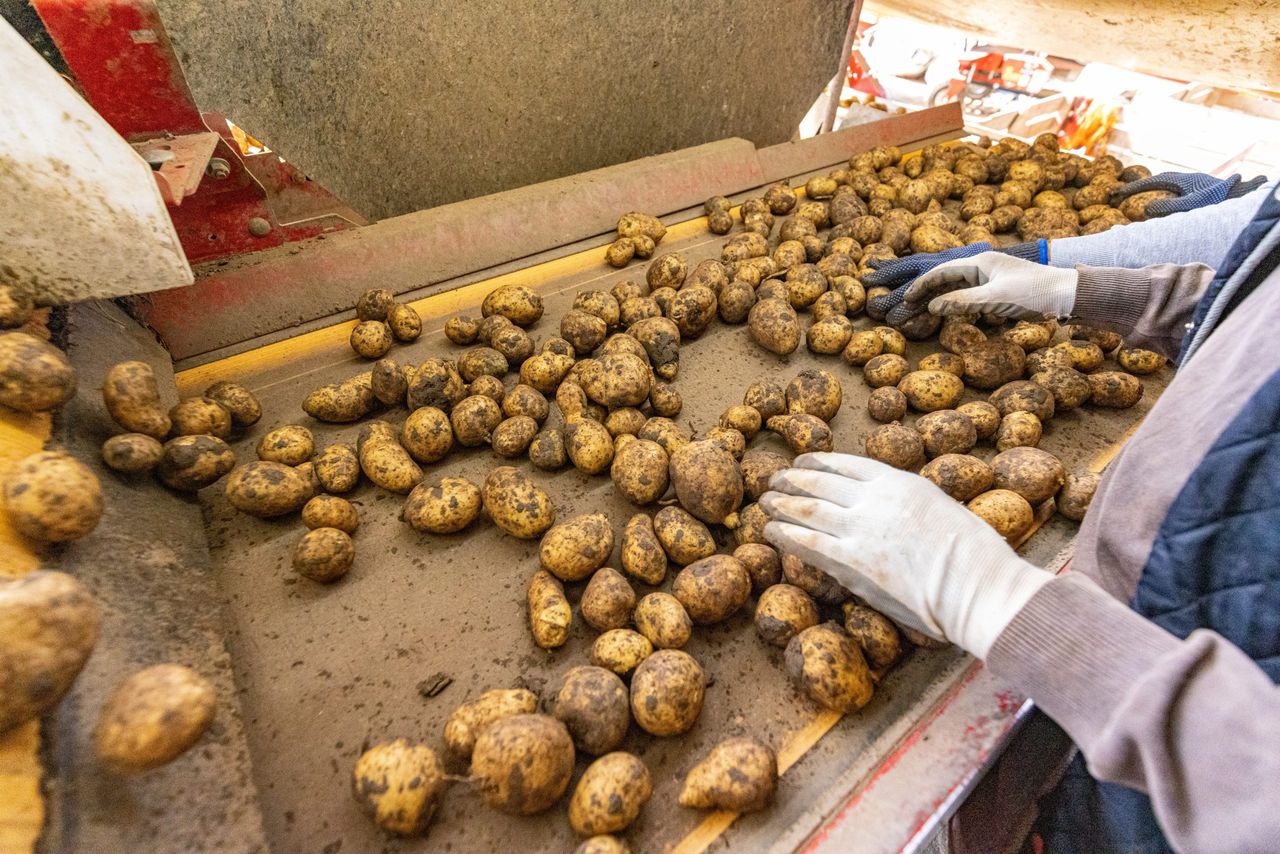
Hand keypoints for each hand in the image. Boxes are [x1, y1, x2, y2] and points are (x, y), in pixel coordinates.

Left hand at [761, 453, 1047, 657]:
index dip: (819, 463)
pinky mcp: (851, 562)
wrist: (976, 584)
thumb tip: (893, 509)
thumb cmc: (973, 554)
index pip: (847, 464)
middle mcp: (874, 498)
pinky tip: (770, 531)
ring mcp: (860, 529)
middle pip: (820, 482)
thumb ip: (909, 504)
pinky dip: (784, 533)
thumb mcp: (940, 508)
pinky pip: (807, 542)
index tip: (804, 463)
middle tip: (775, 480)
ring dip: (782, 503)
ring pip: (807, 509)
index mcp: (899, 480)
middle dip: (793, 480)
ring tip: (765, 501)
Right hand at [904, 251, 1076, 318]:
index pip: (943, 271)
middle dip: (928, 290)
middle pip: (948, 277)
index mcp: (981, 261)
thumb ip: (962, 302)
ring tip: (924, 310)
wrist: (1067, 295)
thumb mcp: (994, 299)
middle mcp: (984, 266)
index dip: (922, 285)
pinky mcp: (1001, 291)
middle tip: (909, 305)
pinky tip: (952, 313)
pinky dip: (958, 304)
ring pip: (959, 287)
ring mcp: (993, 278)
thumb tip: (932, 307)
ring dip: (942, 298)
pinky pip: (972, 296)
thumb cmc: (1033, 292)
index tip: (906, 298)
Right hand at [1111, 171, 1266, 217]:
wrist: (1238, 196)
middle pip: (1152, 182)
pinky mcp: (1190, 191)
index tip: (1115, 195)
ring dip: (1143, 191)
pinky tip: (1150, 202)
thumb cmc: (1217, 201)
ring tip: (1126, 198)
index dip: (1131, 189)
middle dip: (1133, 189)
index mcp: (1179, 180)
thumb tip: (1146, 209)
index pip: (1149, 182)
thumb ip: (1168, 207)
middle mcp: (1181, 179)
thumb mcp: (1191, 206)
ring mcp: (1186, 185)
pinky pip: (1166, 191)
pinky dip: (1153, 194)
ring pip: (1159, 186)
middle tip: (1115, 196)